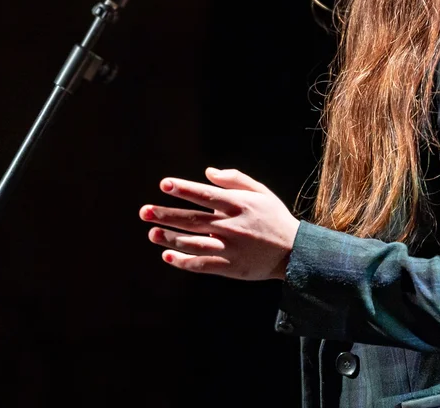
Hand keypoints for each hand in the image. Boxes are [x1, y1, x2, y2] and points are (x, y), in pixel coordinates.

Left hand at [139, 167, 300, 280]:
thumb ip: (234, 180)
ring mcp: (231, 248)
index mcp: (239, 204)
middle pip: (193, 219)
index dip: (184, 189)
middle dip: (167, 215)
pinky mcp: (231, 267)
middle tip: (144, 212)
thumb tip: (207, 172)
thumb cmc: (274, 217)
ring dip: (170, 239)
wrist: (295, 252)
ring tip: (152, 233)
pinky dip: (183, 261)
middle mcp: (232, 225)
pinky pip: (202, 265)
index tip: (164, 185)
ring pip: (194, 243)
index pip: (206, 195)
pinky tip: (167, 256)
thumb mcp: (260, 192)